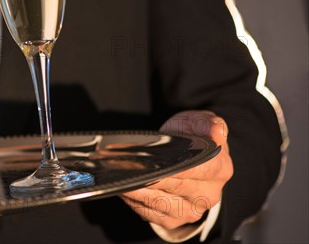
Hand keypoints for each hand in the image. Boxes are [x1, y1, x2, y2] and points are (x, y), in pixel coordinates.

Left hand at [120, 110, 232, 230]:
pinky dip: (136, 202)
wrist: (188, 155)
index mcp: (219, 170)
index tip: (152, 162)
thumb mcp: (200, 122)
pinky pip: (151, 215)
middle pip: (173, 187)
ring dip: (138, 192)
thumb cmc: (192, 137)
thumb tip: (216, 131)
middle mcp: (208, 195)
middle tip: (128, 167)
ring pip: (160, 204)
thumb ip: (208, 123)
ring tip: (123, 178)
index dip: (172, 167)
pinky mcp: (174, 221)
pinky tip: (126, 190)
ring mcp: (192, 211)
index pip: (194, 170)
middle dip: (149, 177)